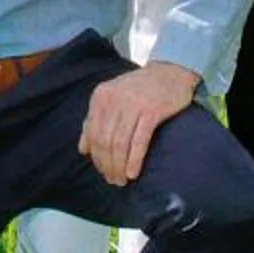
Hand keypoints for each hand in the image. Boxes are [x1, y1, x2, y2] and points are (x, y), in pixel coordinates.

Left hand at [78, 62, 197, 185]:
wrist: (170, 72)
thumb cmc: (139, 89)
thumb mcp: (112, 98)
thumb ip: (95, 119)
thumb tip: (83, 149)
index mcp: (101, 96)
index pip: (92, 133)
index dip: (96, 156)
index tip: (102, 170)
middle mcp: (114, 99)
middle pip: (104, 140)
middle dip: (107, 165)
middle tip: (112, 180)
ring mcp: (133, 104)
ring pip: (120, 143)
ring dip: (119, 166)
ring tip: (121, 180)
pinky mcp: (152, 111)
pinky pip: (139, 141)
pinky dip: (134, 160)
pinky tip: (132, 173)